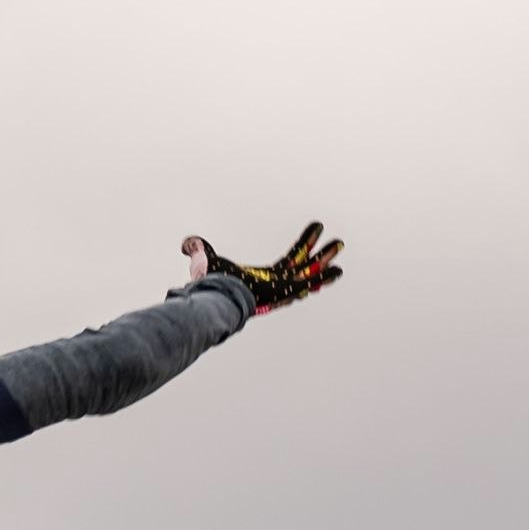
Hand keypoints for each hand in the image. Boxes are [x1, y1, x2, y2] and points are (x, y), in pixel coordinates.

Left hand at [184, 221, 345, 313]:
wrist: (216, 299)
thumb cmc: (215, 287)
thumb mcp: (209, 262)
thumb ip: (201, 251)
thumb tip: (188, 243)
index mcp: (269, 277)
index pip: (292, 259)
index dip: (305, 244)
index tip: (317, 229)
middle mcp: (280, 283)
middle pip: (307, 265)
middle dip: (323, 253)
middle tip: (339, 242)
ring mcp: (283, 289)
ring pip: (310, 272)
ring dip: (326, 261)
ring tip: (341, 247)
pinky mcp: (284, 292)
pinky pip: (307, 283)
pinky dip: (323, 277)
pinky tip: (337, 270)